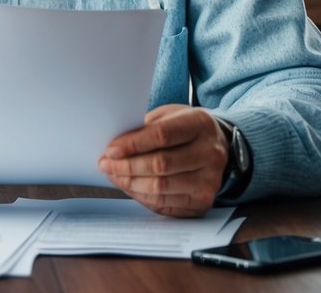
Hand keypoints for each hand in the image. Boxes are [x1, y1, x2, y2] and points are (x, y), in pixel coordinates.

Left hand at [97, 104, 229, 216]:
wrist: (215, 145)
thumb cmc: (184, 128)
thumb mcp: (167, 116)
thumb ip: (145, 128)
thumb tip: (115, 148)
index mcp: (200, 124)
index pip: (161, 136)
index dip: (132, 145)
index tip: (110, 150)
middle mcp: (210, 154)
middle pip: (160, 165)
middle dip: (126, 167)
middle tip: (105, 164)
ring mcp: (210, 181)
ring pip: (160, 188)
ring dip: (130, 184)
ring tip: (113, 175)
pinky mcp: (203, 202)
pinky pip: (165, 204)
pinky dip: (142, 197)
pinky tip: (130, 186)